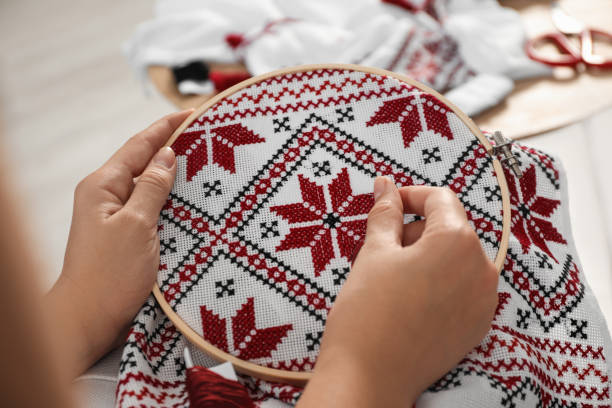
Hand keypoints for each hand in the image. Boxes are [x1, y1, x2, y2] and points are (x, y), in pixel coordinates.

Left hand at [46, 110, 191, 375]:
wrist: (88, 320)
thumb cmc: (109, 275)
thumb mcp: (137, 225)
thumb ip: (152, 187)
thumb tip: (166, 156)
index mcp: (102, 186)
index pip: (139, 146)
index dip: (166, 128)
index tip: (192, 113)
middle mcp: (106, 196)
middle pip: (143, 162)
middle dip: (172, 147)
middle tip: (204, 136)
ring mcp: (115, 217)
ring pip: (149, 186)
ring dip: (173, 175)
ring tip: (203, 163)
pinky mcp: (126, 236)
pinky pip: (151, 208)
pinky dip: (170, 200)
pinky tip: (189, 200)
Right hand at [298, 178, 498, 406]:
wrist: (370, 377)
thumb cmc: (367, 312)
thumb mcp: (374, 253)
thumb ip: (386, 213)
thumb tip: (386, 185)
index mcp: (458, 241)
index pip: (440, 199)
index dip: (410, 196)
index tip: (387, 206)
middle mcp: (482, 268)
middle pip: (450, 228)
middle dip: (417, 230)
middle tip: (381, 248)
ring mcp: (484, 300)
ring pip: (457, 258)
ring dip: (428, 255)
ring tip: (393, 277)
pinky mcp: (478, 325)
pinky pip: (463, 287)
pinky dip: (440, 282)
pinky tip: (410, 299)